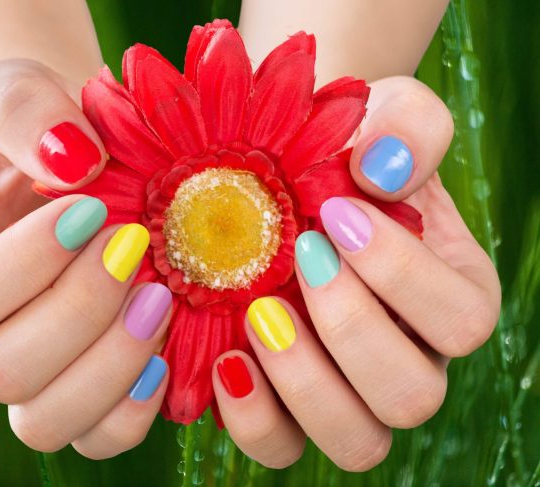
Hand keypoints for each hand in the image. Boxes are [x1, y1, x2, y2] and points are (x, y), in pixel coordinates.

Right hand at [0, 59, 172, 457]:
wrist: (87, 168)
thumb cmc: (49, 131)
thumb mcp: (25, 95)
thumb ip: (28, 113)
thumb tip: (71, 165)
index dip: (26, 265)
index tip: (89, 209)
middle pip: (3, 370)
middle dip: (81, 312)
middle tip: (137, 248)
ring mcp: (31, 374)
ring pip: (47, 421)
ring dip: (112, 365)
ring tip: (161, 298)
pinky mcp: (86, 392)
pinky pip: (101, 436)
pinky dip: (136, 406)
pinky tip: (167, 349)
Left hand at [210, 77, 500, 469]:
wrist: (282, 168)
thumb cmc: (342, 145)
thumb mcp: (384, 116)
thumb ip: (409, 127)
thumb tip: (381, 169)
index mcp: (450, 296)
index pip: (461, 319)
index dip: (400, 274)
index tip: (338, 213)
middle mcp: (409, 356)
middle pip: (411, 396)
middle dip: (351, 328)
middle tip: (301, 259)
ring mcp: (347, 389)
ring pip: (357, 440)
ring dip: (305, 385)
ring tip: (260, 314)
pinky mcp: (286, 404)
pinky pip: (282, 445)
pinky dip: (253, 416)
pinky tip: (227, 358)